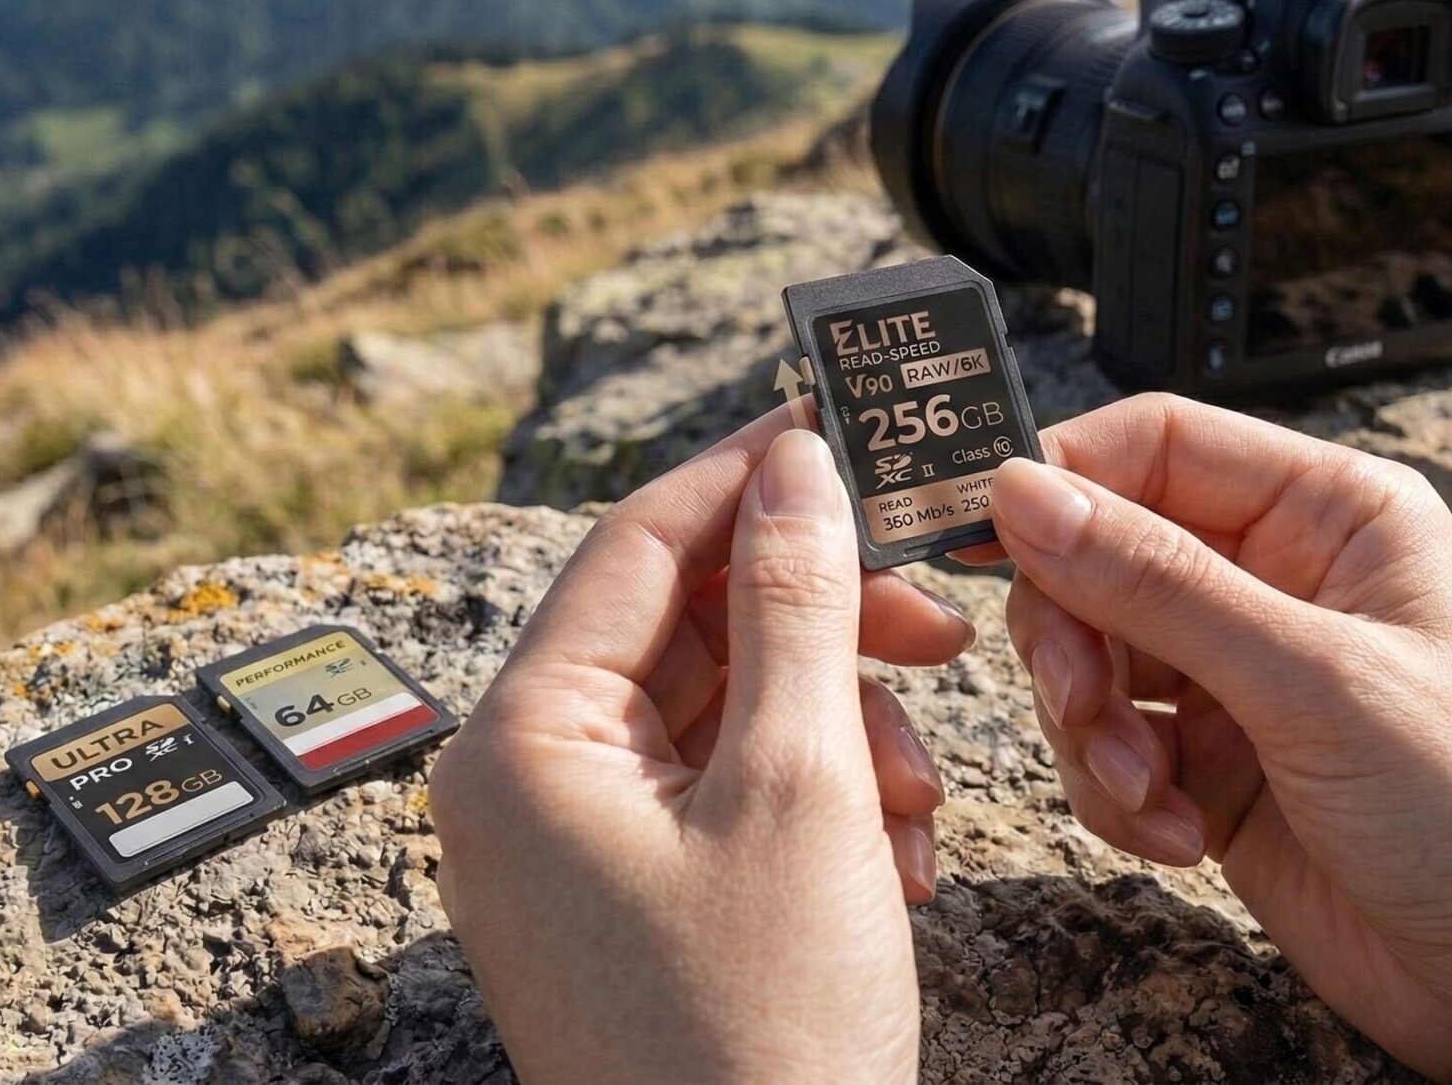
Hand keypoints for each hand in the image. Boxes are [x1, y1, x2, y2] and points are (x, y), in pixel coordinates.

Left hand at [433, 405, 963, 1083]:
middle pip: (682, 628)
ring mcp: (571, 855)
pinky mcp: (628, 906)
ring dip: (838, 732)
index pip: (634, 543)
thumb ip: (797, 606)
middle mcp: (522, 788)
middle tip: (931, 624)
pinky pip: (723, 801)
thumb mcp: (799, 788)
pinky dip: (817, 805)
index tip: (841, 428)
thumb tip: (798, 468)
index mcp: (520, 742)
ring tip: (919, 800)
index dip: (749, 476)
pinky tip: (891, 861)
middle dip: (820, 631)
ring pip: (719, 716)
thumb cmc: (759, 1042)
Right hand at [971, 394, 1451, 1082]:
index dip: (1064, 480)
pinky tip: (1182, 836)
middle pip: (1099, 554)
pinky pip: (1107, 747)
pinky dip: (1120, 795)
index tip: (988, 536)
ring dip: (1094, 733)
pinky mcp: (1209, 759)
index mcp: (1327, 513)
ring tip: (1153, 795)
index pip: (1156, 445)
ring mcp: (1236, 670)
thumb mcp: (1311, 678)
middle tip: (1086, 705)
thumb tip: (1027, 495)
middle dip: (1073, 639)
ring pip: (1090, 658)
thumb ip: (1158, 582)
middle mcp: (1275, 576)